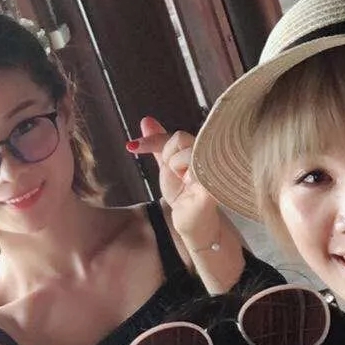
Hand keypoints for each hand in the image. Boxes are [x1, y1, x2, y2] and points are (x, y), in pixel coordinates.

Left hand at [127, 116, 222, 254]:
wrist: (194, 223)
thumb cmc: (185, 195)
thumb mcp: (167, 166)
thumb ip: (158, 143)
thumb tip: (146, 121)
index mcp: (200, 148)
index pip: (175, 135)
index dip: (153, 140)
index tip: (132, 147)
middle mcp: (210, 154)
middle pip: (179, 138)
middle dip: (168, 156)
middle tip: (173, 173)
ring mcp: (213, 168)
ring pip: (185, 153)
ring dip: (176, 169)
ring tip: (184, 183)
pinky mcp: (213, 185)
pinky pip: (196, 170)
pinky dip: (185, 175)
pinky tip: (186, 185)